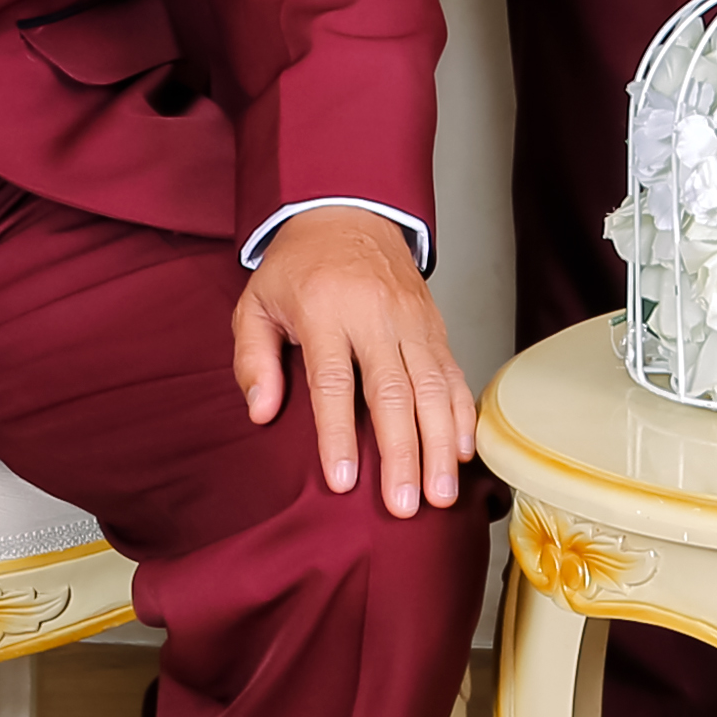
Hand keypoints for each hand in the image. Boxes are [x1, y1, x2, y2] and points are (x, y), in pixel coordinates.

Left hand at [232, 206, 473, 517]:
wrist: (348, 211)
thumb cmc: (298, 268)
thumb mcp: (256, 303)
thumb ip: (253, 358)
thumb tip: (262, 413)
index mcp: (325, 310)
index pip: (334, 381)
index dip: (338, 434)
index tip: (345, 480)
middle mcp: (375, 316)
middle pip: (393, 392)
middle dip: (402, 453)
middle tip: (404, 504)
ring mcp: (411, 320)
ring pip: (432, 387)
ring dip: (439, 444)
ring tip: (440, 494)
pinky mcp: (434, 325)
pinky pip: (453, 372)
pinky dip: (462, 414)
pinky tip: (462, 452)